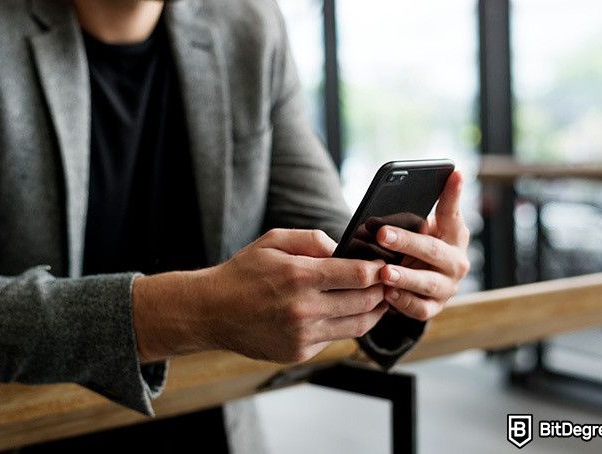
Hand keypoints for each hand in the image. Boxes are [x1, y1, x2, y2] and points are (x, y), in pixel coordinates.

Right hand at [133, 229, 387, 363]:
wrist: (212, 311)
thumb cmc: (243, 273)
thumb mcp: (272, 241)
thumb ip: (312, 240)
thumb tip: (344, 249)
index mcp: (298, 276)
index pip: (357, 275)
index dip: (379, 270)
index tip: (386, 264)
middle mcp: (303, 309)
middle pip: (364, 302)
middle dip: (383, 290)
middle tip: (390, 281)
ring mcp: (302, 335)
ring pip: (357, 325)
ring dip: (374, 312)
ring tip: (379, 299)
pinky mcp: (299, 352)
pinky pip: (335, 338)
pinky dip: (346, 325)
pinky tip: (347, 313)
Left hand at [376, 170, 470, 320]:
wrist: (421, 281)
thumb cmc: (420, 245)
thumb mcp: (425, 225)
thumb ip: (430, 208)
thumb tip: (448, 175)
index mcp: (454, 235)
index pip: (453, 212)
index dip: (452, 194)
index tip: (454, 172)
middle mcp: (456, 261)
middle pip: (432, 251)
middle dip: (406, 242)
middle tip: (382, 234)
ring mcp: (447, 287)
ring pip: (427, 283)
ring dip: (405, 277)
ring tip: (384, 272)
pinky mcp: (435, 307)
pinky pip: (420, 308)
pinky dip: (404, 302)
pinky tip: (387, 294)